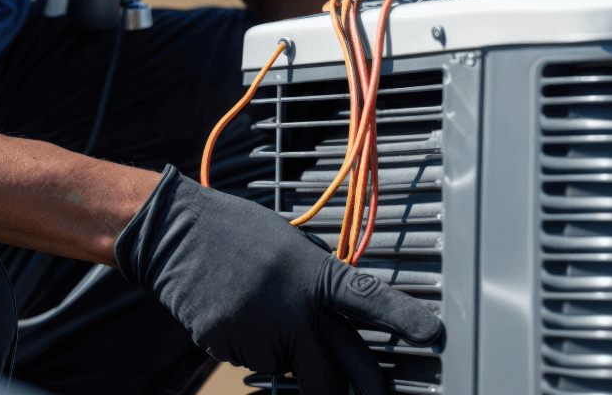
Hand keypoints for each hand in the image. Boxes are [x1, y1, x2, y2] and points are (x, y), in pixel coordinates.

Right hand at [114, 168, 441, 394]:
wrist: (176, 234)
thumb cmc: (236, 232)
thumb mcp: (291, 247)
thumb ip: (318, 285)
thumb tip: (339, 323)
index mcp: (314, 275)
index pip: (370, 301)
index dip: (405, 319)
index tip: (436, 336)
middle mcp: (294, 309)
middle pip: (333, 378)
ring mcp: (261, 333)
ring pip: (289, 374)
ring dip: (287, 361)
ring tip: (261, 314)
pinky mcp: (229, 346)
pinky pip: (251, 364)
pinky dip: (249, 349)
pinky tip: (234, 313)